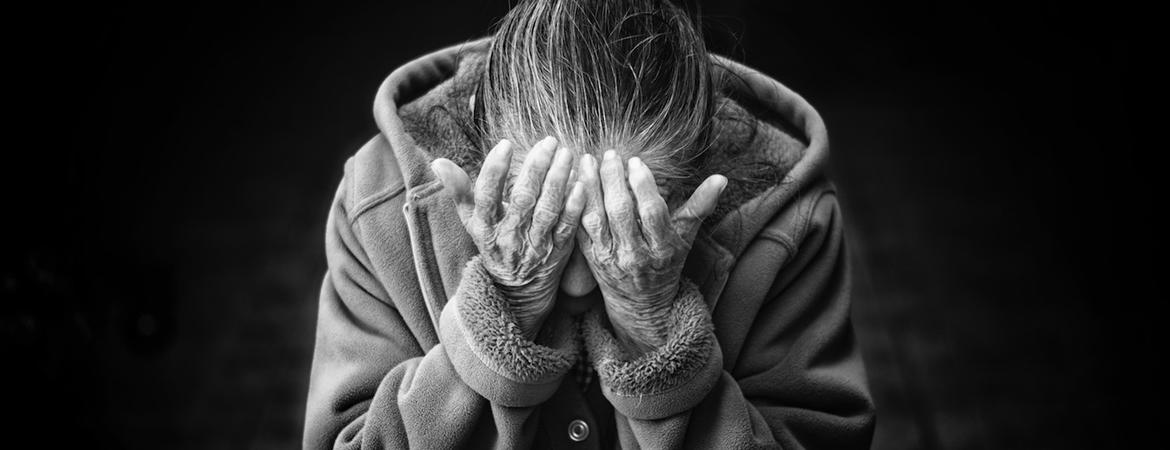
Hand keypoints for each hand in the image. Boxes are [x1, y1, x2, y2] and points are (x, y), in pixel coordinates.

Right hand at [431, 137, 585, 338]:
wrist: (517, 291)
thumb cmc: (494, 244)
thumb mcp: (472, 221)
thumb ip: (458, 190)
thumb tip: (438, 162)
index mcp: (485, 226)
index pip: (486, 196)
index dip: (494, 170)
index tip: (505, 144)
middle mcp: (509, 236)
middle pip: (522, 199)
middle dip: (536, 168)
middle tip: (548, 142)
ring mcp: (534, 245)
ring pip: (547, 211)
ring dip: (558, 181)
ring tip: (566, 154)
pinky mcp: (557, 252)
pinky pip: (567, 228)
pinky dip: (574, 207)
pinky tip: (581, 184)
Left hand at [576, 150, 725, 355]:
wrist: (641, 304)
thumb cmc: (666, 264)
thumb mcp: (686, 238)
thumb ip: (701, 206)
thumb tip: (722, 179)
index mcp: (662, 248)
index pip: (652, 213)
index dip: (643, 186)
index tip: (636, 161)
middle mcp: (635, 254)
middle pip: (621, 212)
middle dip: (613, 180)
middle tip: (610, 155)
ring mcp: (610, 258)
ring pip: (596, 218)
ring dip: (590, 188)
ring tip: (586, 161)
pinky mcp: (590, 259)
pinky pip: (580, 229)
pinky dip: (575, 206)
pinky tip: (573, 183)